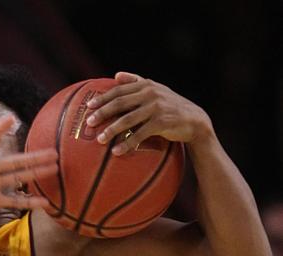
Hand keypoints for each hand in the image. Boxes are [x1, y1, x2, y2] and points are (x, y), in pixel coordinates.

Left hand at [85, 72, 213, 154]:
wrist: (194, 120)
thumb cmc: (170, 105)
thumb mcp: (155, 90)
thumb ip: (136, 82)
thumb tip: (116, 75)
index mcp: (146, 85)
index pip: (119, 90)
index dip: (103, 98)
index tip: (89, 106)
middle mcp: (151, 94)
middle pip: (120, 103)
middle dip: (102, 113)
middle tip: (89, 122)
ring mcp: (157, 107)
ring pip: (128, 119)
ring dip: (111, 130)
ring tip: (100, 139)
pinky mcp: (162, 122)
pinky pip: (140, 134)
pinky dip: (127, 143)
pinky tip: (117, 151)